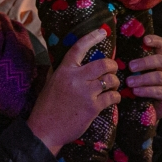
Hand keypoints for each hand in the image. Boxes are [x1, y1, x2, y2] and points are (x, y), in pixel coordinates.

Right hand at [27, 28, 119, 155]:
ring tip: (112, 86)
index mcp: (64, 70)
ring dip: (114, 82)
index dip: (92, 37)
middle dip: (113, 65)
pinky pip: (112, 96)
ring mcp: (85, 93)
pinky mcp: (92, 107)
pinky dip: (116, 97)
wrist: (45, 130)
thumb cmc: (47, 106)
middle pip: (103, 63)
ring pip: (110, 80)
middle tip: (113, 69)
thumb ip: (62, 70)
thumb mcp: (51, 82)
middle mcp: (75, 79)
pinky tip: (113, 98)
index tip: (103, 32)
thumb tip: (72, 58)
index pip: (79, 47)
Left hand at [126, 34, 161, 120]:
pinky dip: (146, 91)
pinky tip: (136, 92)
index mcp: (158, 61)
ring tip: (129, 82)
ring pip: (158, 76)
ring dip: (142, 79)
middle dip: (145, 62)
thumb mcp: (135, 75)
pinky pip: (159, 91)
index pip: (161, 45)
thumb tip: (114, 58)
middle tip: (131, 67)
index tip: (145, 40)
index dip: (155, 40)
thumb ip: (131, 66)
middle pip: (160, 60)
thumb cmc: (138, 88)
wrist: (146, 111)